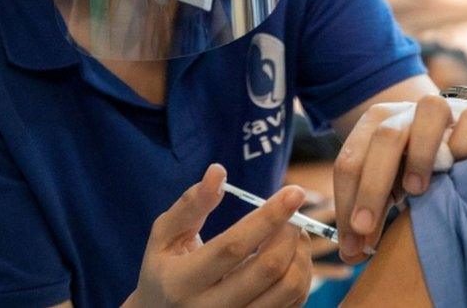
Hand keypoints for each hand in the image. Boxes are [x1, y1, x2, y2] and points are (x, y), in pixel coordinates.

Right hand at [125, 164, 313, 307]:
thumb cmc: (165, 270)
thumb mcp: (165, 237)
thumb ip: (190, 205)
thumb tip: (218, 172)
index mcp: (182, 282)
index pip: (233, 246)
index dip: (268, 217)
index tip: (294, 192)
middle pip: (268, 269)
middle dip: (290, 233)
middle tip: (293, 212)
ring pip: (288, 288)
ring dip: (301, 253)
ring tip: (293, 233)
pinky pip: (294, 302)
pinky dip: (302, 274)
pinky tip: (291, 257)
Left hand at [333, 95, 466, 263]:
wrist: (458, 131)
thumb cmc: (416, 165)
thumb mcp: (389, 186)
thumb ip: (372, 214)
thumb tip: (352, 254)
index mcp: (374, 126)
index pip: (350, 160)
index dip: (346, 203)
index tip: (351, 244)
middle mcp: (405, 113)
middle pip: (384, 138)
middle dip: (371, 186)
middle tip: (367, 228)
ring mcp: (442, 110)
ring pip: (428, 112)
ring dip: (420, 153)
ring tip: (416, 191)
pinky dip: (463, 143)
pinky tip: (458, 168)